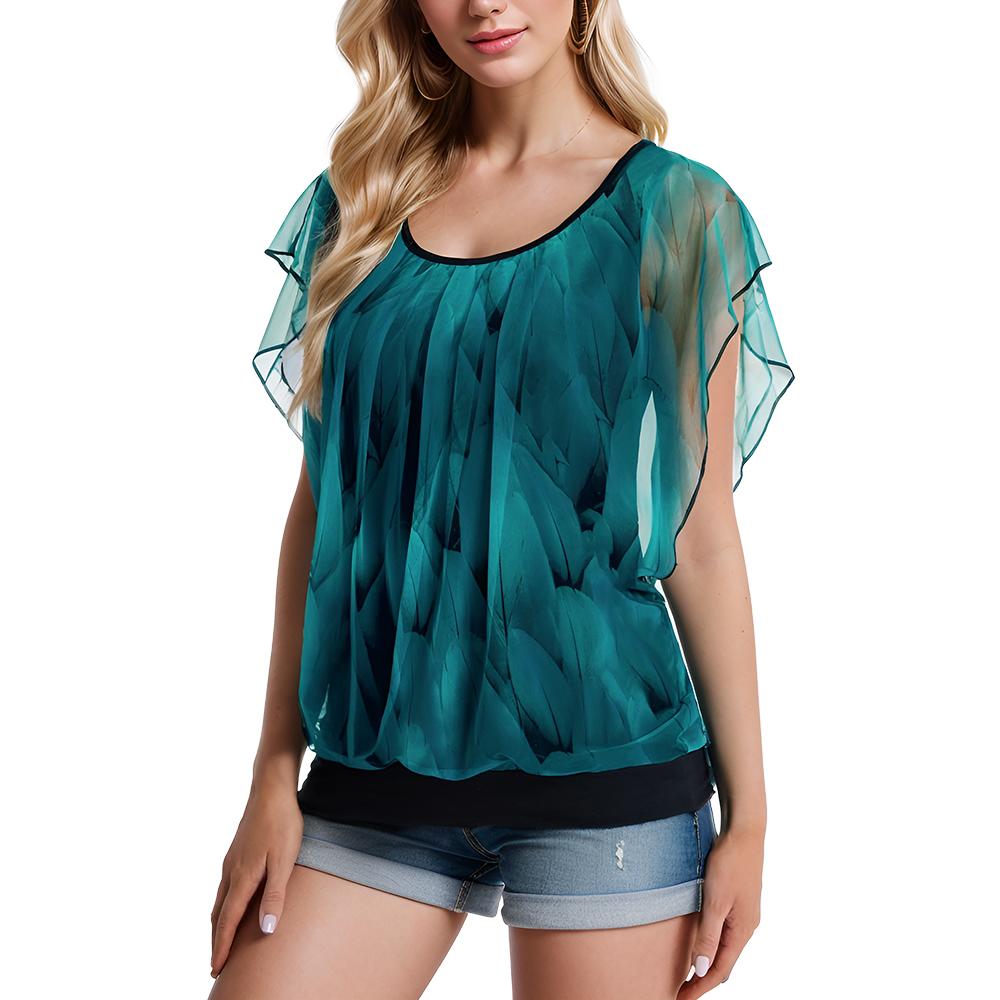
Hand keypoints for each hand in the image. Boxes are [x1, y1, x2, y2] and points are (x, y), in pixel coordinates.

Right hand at [210, 780, 303, 977]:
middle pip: (218, 914)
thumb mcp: (285, 861)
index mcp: (242, 877)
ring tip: (221, 941)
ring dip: (218, 924)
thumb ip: (275, 895)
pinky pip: (224, 887)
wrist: (271, 789)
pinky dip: (223, 906)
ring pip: (220, 900)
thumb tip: (267, 930)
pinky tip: (232, 905)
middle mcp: (231, 872)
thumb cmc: (282, 824)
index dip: (221, 947)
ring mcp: (231, 861)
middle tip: (216, 964)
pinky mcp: (236, 853)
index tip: (216, 968)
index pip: (227, 921)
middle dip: (216, 940)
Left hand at [678, 824, 763, 997]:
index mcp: (743, 930)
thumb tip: (702, 970)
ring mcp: (744, 914)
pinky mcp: (739, 902)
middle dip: (704, 980)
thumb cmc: (730, 863)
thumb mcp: (715, 901)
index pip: (721, 970)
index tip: (682, 999)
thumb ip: (709, 936)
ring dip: (709, 964)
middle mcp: (747, 926)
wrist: (745, 832)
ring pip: (726, 949)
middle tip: (681, 992)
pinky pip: (726, 933)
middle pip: (725, 963)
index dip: (701, 987)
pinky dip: (713, 946)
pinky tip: (703, 944)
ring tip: (689, 975)